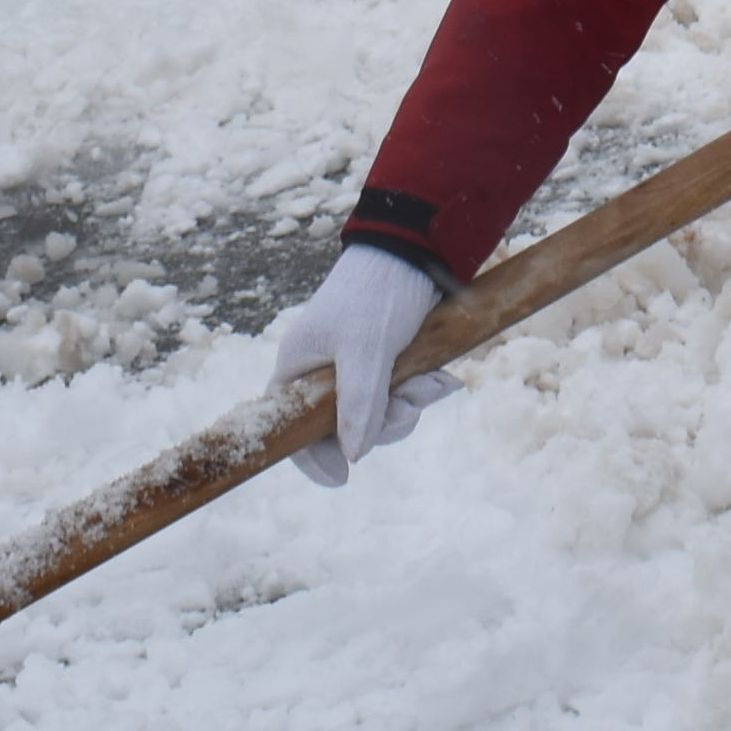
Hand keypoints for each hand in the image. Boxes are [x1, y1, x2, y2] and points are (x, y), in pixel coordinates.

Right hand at [259, 244, 454, 486]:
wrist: (416, 253)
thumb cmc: (377, 294)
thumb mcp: (365, 349)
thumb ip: (357, 403)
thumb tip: (353, 455)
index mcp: (298, 367)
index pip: (287, 425)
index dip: (308, 455)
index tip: (340, 477)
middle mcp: (321, 371)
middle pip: (341, 428)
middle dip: (382, 424)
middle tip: (409, 409)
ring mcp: (353, 368)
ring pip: (377, 414)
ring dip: (409, 406)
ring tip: (433, 383)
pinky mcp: (384, 362)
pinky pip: (399, 395)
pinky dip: (422, 390)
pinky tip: (443, 379)